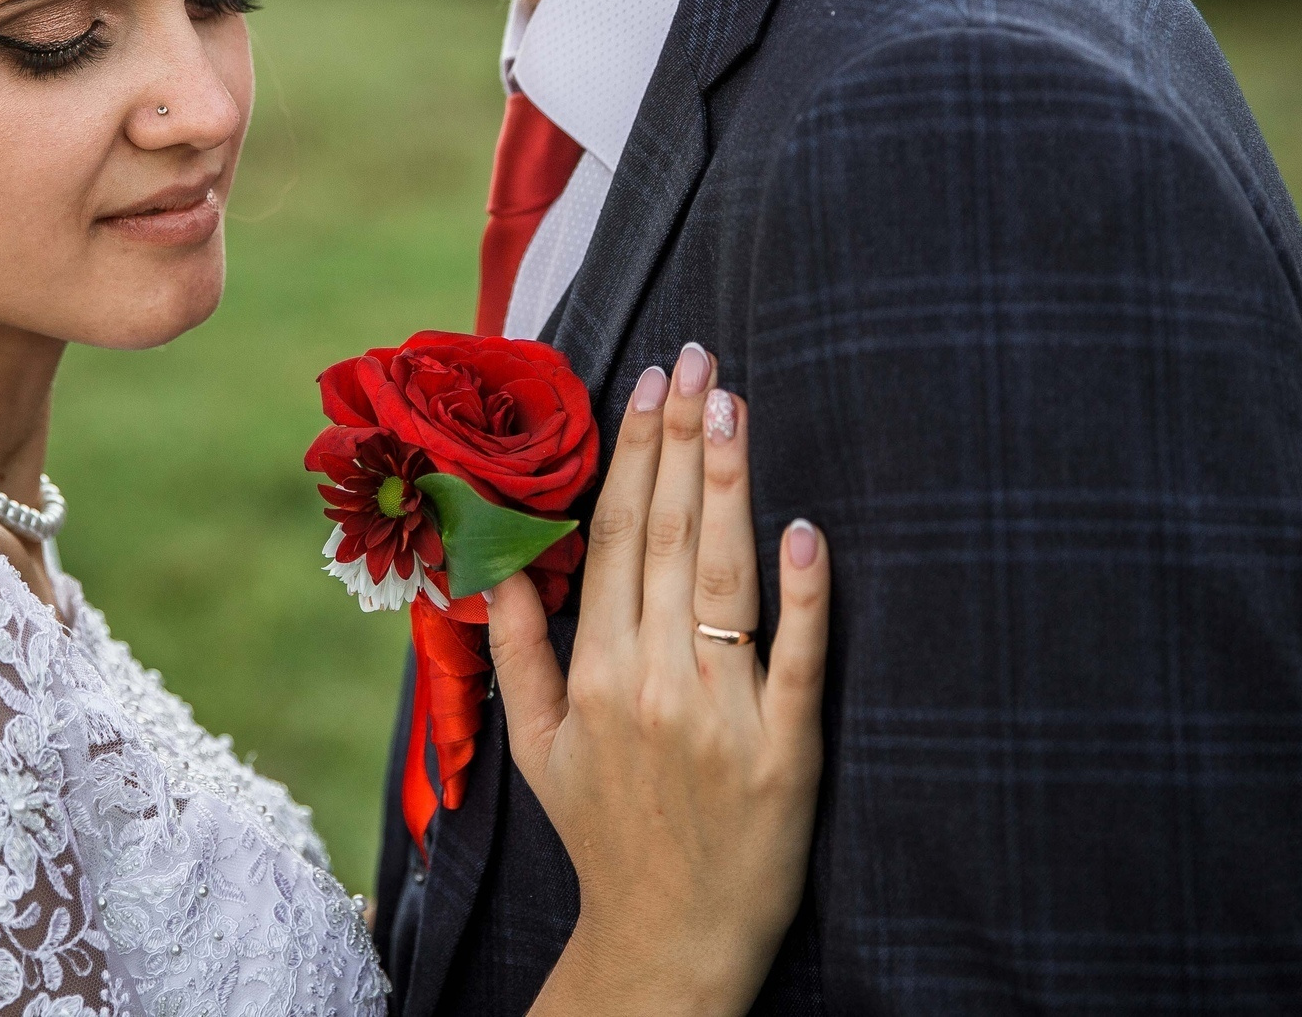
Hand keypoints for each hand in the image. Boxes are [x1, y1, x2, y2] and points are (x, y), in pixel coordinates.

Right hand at [491, 343, 830, 1016]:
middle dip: (682, 440)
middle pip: (670, 538)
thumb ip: (517, 654)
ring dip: (729, 484)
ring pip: (725, 579)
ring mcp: (721, 716)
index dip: (631, 455)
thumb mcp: (538, 750)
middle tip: (700, 357)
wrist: (668, 943)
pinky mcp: (786, 753)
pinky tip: (805, 530)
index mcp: (595, 675)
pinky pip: (794, 660)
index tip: (646, 383)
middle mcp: (652, 684)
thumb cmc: (607, 837)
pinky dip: (803, 595)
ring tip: (735, 405)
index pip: (614, 539)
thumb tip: (496, 569)